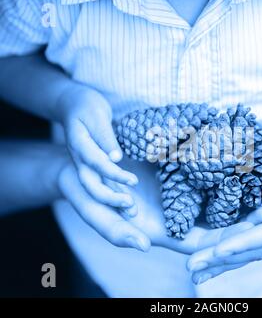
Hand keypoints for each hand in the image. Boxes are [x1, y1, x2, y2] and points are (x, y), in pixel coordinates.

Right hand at [58, 85, 137, 208]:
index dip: (113, 173)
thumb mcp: (96, 115)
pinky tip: (128, 205)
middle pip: (91, 185)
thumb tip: (115, 158)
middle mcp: (80, 160)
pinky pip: (103, 184)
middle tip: (131, 206)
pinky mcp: (93, 168)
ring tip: (132, 212)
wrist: (73, 105)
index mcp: (79, 145)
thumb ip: (105, 137)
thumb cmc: (86, 106)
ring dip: (113, 201)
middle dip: (110, 198)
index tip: (132, 180)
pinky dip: (114, 194)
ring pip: (96, 188)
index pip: (96, 162)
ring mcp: (86, 166)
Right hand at [58, 159, 253, 253]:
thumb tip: (142, 245)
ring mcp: (180, 193)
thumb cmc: (89, 196)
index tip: (260, 226)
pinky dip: (224, 173)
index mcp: (165, 231)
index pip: (204, 242)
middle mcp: (178, 214)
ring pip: (217, 199)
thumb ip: (117, 232)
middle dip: (248, 217)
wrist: (85, 168)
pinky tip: (242, 163)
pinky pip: (206, 176)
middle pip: (219, 223)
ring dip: (242, 195)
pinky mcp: (179, 173)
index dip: (231, 237)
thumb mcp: (98, 215)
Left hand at [187, 117, 261, 282]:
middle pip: (261, 246)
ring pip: (255, 244)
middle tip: (194, 268)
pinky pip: (255, 232)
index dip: (249, 241)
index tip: (220, 250)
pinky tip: (214, 249)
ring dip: (224, 257)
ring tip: (196, 267)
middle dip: (227, 258)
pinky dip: (234, 242)